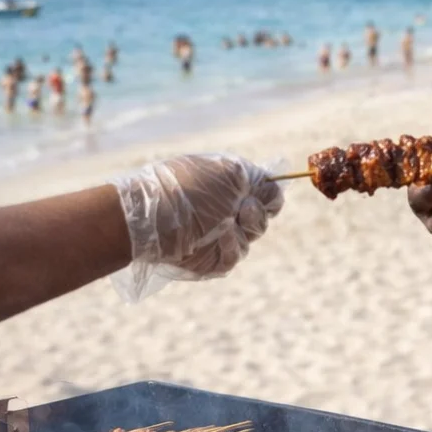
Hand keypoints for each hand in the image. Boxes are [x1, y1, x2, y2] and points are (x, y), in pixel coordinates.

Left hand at [111, 153, 283, 299]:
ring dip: (243, 229)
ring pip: (251, 238)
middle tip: (242, 208)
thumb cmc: (190, 188)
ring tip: (223, 223)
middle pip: (262, 219)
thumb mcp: (230, 171)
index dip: (269, 197)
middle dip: (255, 214)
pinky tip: (217, 237)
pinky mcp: (213, 259)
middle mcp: (226, 212)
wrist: (154, 218)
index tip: (260, 195)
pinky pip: (235, 256)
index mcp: (228, 188)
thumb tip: (277, 186)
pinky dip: (230, 246)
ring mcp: (219, 237)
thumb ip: (260, 178)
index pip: (267, 196)